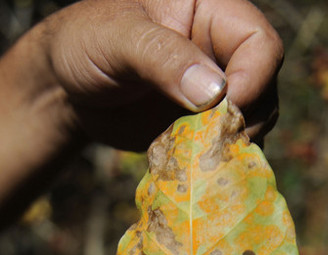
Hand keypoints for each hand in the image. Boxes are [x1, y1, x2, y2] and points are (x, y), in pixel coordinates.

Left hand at [34, 0, 282, 149]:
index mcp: (211, 11)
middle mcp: (221, 49)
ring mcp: (215, 89)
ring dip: (230, 144)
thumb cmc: (84, 43)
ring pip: (252, 121)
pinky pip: (225, 145)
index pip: (258, 43)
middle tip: (213, 142)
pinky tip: (190, 166)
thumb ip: (163, 58)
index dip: (254, 78)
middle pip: (264, 86)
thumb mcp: (117, 39)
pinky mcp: (204, 124)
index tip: (229, 110)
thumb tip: (214, 92)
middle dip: (244, 118)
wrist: (64, 85)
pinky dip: (213, 160)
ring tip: (197, 156)